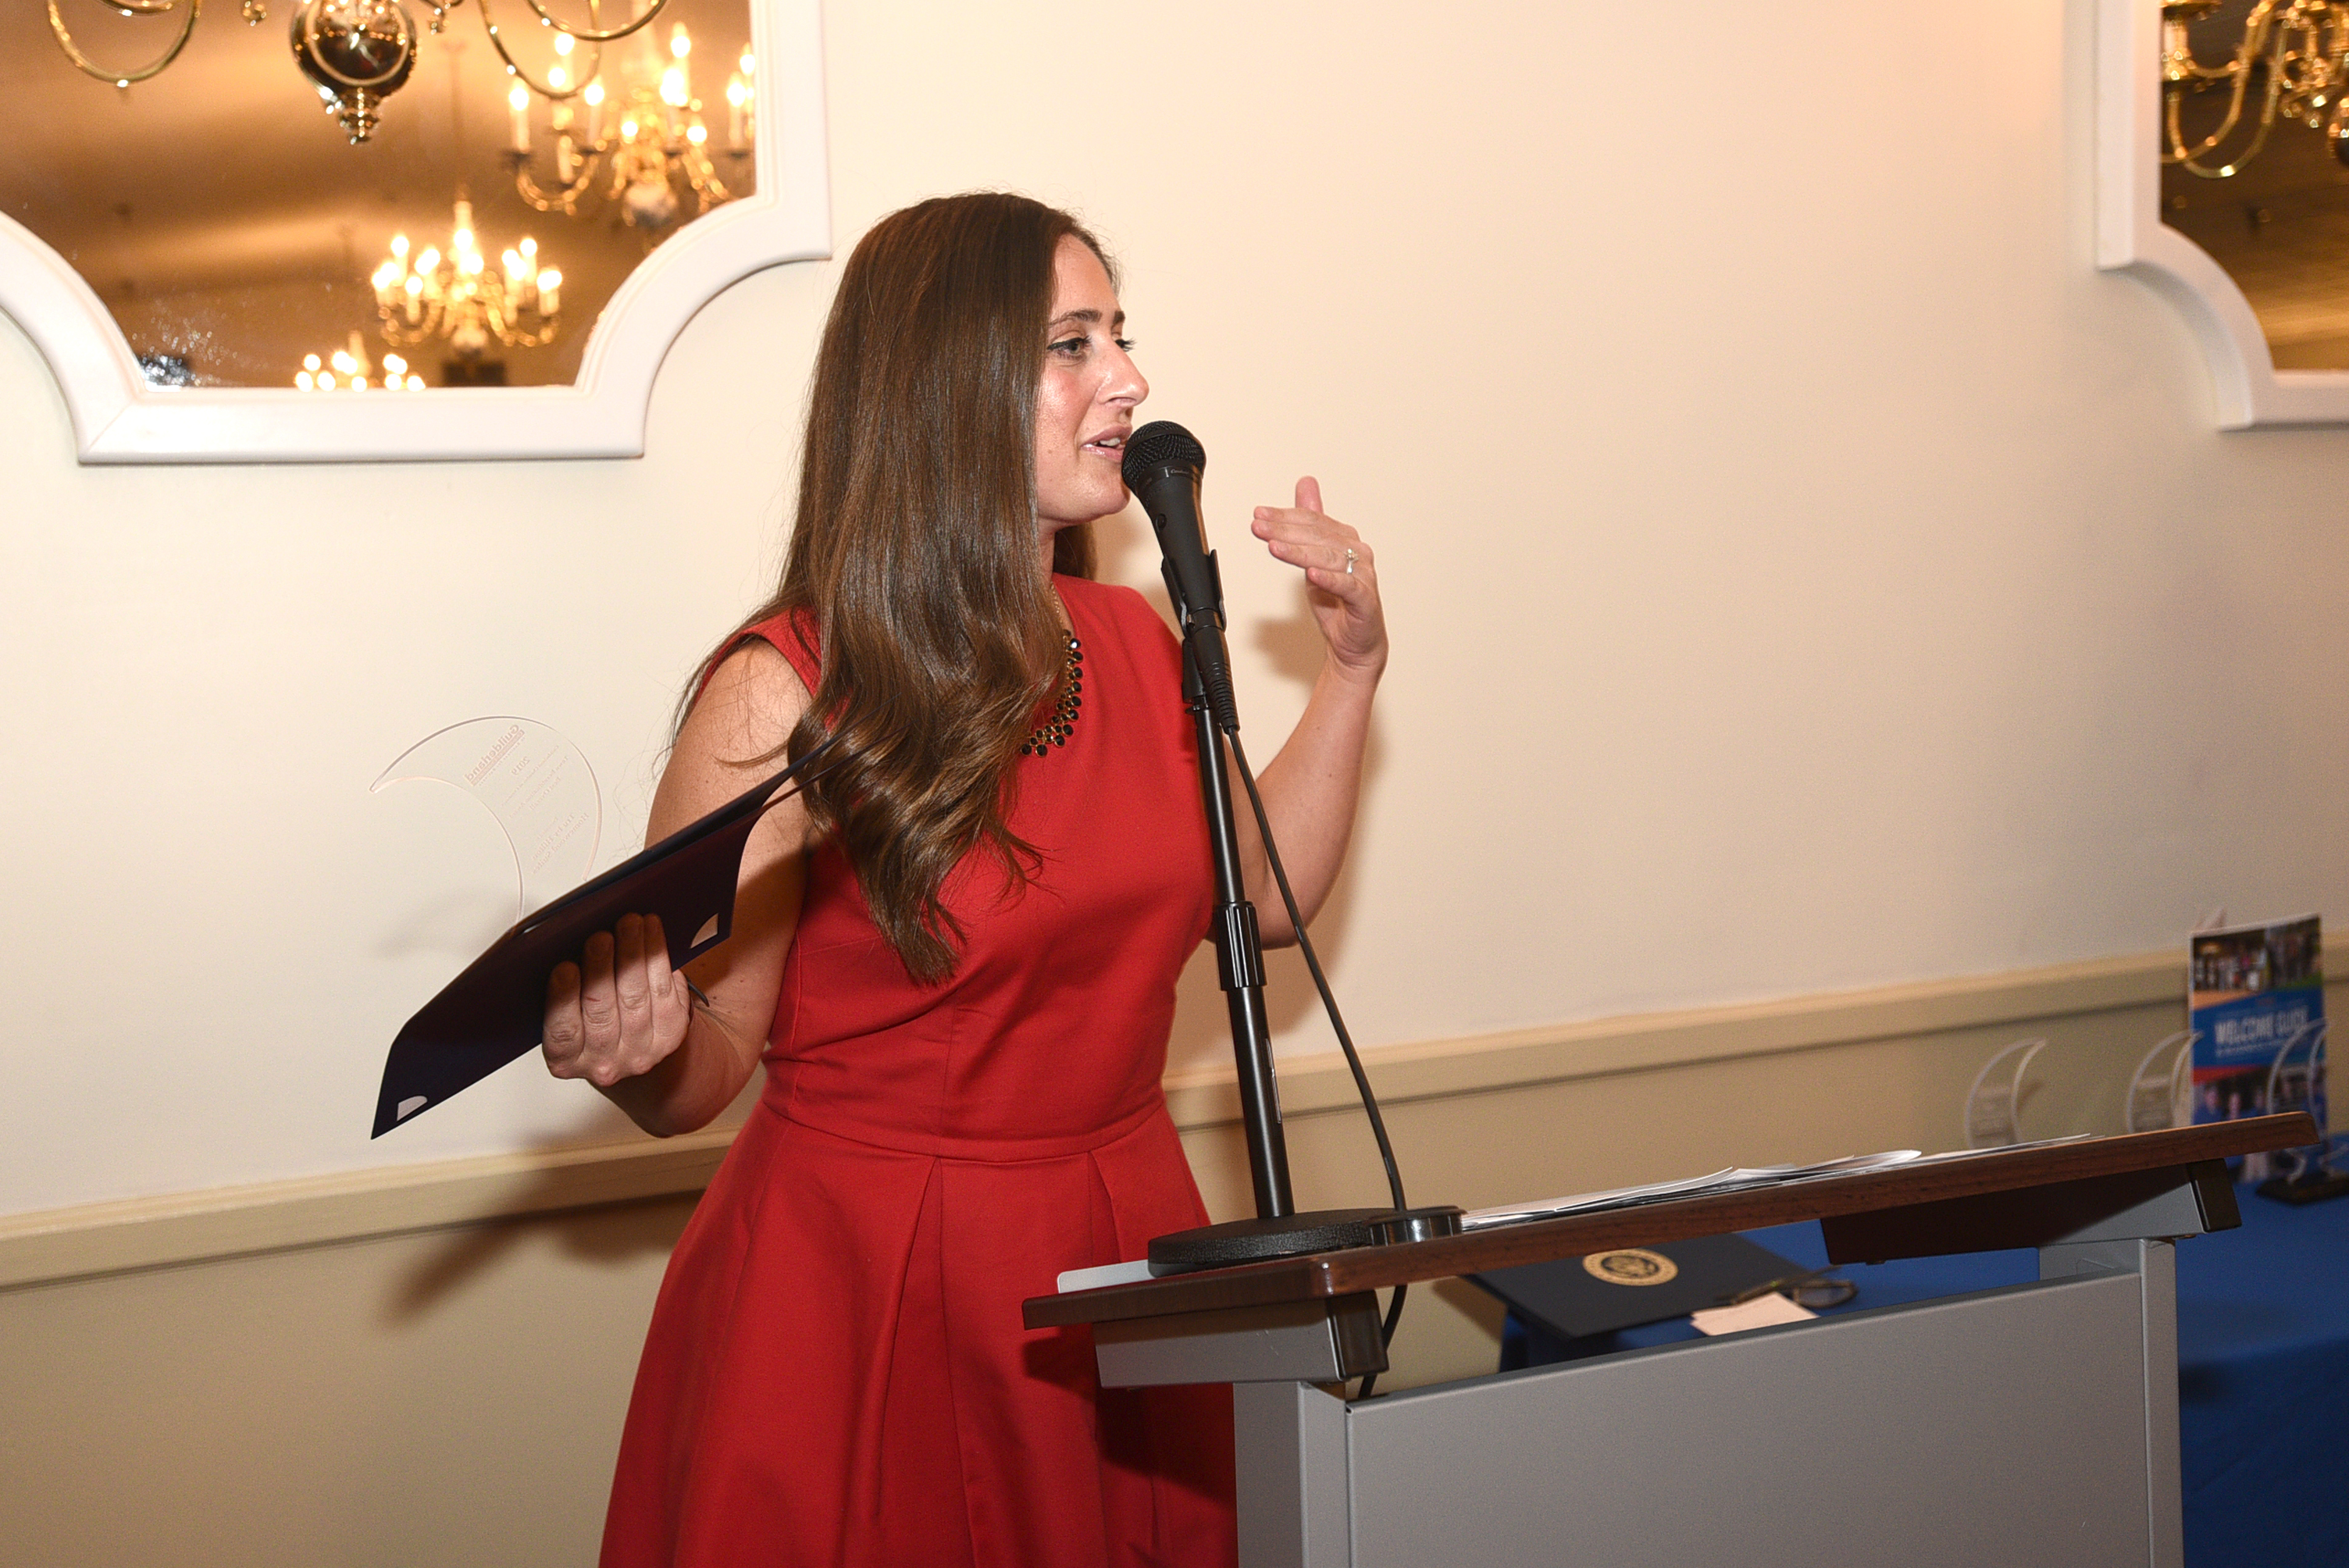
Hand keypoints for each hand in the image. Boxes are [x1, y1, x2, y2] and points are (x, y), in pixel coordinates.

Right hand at [543, 913, 693, 1089]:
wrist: (631, 1045)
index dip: (564, 999)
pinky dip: (657, 957)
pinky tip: (651, 932)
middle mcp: (604, 1063)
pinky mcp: (670, 1034)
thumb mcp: (564, 1015)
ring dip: (633, 955)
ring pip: (636, 998)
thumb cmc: (588, 1022)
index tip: (565, 967)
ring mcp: (640, 1052)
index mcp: (566, 1060)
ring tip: (629, 925)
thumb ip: (560, 993)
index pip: (563, 1032)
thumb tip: (562, 945)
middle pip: (602, 1012)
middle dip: (601, 969)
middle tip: (600, 937)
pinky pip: (664, 990)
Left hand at [1250, 476, 1385, 684]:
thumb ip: (1310, 522)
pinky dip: (1329, 579)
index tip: (1258, 515)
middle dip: (1285, 530)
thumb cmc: (1337, 601)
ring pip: (1329, 558)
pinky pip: (1347, 586)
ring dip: (1299, 551)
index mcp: (1345, 538)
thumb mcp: (1314, 557)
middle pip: (1319, 535)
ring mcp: (1363, 575)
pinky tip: (1311, 574)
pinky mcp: (1365, 599)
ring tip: (1275, 547)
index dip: (1284, 516)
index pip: (1312, 520)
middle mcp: (1357, 552)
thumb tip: (1306, 484)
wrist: (1354, 643)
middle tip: (1258, 527)